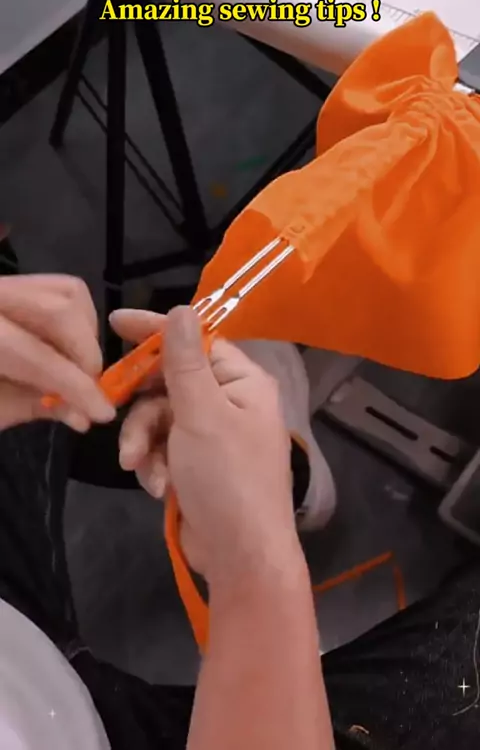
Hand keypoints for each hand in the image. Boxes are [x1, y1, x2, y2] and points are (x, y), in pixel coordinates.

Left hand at [0, 274, 115, 431]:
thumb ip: (34, 407)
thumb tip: (85, 415)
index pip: (37, 356)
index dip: (76, 386)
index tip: (104, 412)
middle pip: (61, 308)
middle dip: (85, 353)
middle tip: (89, 388)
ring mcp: (2, 283)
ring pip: (67, 291)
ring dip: (84, 333)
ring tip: (74, 367)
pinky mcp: (9, 283)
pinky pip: (57, 289)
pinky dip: (74, 319)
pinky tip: (61, 349)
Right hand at [110, 306, 296, 581]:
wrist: (241, 556)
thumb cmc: (228, 478)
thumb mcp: (202, 415)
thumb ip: (185, 363)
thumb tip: (182, 309)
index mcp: (243, 382)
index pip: (196, 342)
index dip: (155, 331)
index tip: (114, 322)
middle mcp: (230, 402)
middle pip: (170, 382)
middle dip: (142, 405)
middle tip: (111, 407)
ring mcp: (213, 435)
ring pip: (160, 417)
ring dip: (143, 440)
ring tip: (137, 466)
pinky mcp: (197, 464)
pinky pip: (163, 447)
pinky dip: (154, 463)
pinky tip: (155, 485)